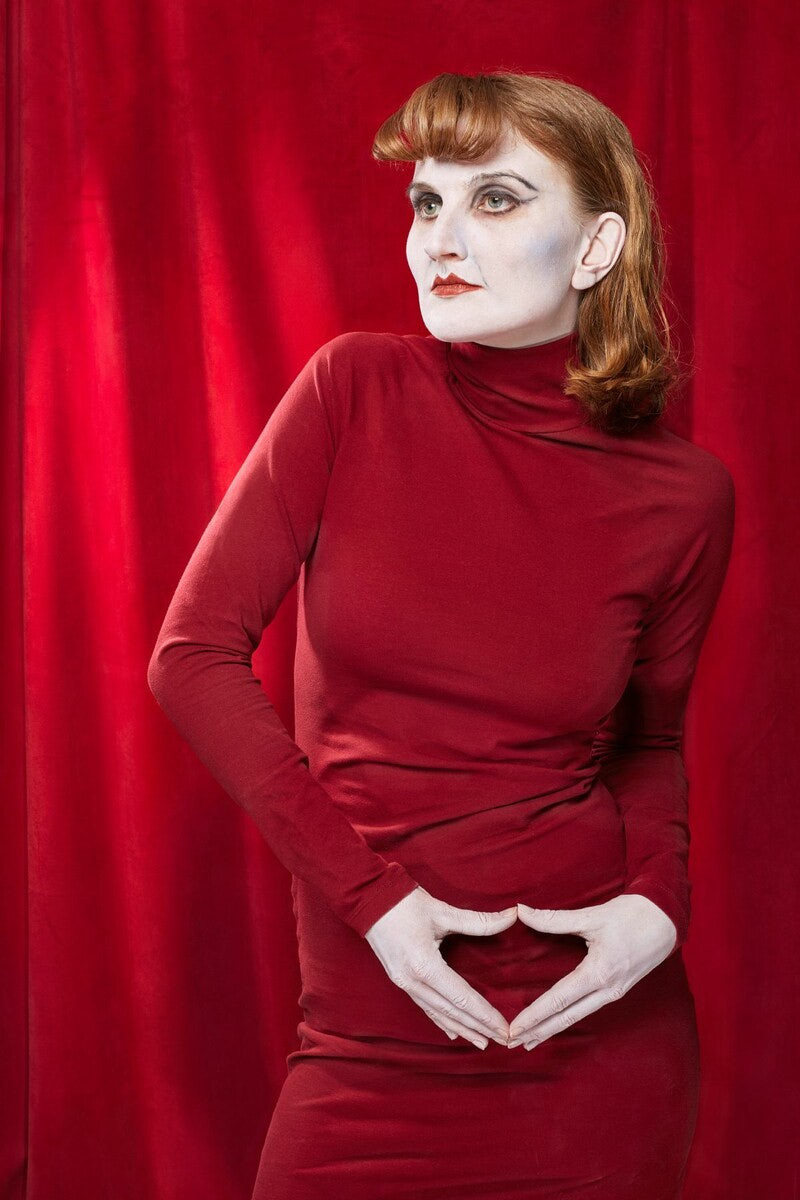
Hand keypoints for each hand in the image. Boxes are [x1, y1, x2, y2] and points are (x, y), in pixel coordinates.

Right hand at [365, 887, 517, 1047]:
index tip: (504, 1028)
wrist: (368, 899)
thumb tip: (512, 916)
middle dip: (478, 1028)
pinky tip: (452, 1032)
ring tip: (482, 1043)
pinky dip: (440, 1021)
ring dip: (461, 1029)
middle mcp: (413, 980)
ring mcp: (404, 983)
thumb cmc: (406, 903)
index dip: (485, 1015)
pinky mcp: (400, 980)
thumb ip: (479, 920)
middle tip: (503, 1041)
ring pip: (437, 1013)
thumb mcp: (443, 911)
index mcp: (424, 964)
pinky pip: (424, 1006)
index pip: (462, 997)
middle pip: (451, 1012)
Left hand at [506, 894, 677, 1049]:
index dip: (533, 1017)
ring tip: (528, 1042)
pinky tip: (555, 1023)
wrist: (665, 920)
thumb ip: (554, 919)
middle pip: (566, 1018)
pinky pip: (586, 1010)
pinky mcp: (617, 989)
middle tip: (510, 1045)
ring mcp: (613, 993)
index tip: (513, 1030)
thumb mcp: (591, 916)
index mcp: (598, 973)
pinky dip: (567, 1019)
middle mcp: (606, 990)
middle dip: (538, 1033)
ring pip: (576, 1017)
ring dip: (551, 1030)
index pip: (558, 1001)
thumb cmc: (631, 915)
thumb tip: (522, 912)